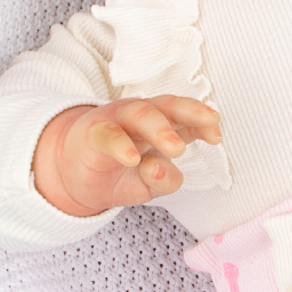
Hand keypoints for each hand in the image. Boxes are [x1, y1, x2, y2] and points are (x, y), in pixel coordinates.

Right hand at [33, 96, 221, 216]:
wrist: (74, 175)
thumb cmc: (118, 173)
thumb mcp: (150, 184)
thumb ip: (164, 179)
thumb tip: (158, 170)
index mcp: (162, 127)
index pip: (187, 119)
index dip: (203, 122)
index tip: (217, 135)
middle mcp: (142, 118)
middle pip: (168, 107)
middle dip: (191, 113)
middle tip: (210, 125)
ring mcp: (118, 122)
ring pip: (141, 115)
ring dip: (161, 129)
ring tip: (177, 149)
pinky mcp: (94, 134)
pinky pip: (109, 135)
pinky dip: (121, 145)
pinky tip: (132, 159)